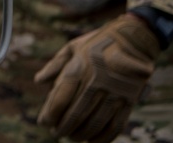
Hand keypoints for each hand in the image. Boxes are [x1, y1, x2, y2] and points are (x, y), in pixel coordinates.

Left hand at [34, 13, 160, 142]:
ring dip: (81, 134)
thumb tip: (38, 81)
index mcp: (79, 67)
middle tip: (56, 133)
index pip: (61, 98)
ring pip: (95, 122)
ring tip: (73, 137)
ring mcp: (114, 92)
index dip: (50, 114)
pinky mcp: (129, 100)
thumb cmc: (98, 43)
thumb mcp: (73, 47)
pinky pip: (115, 125)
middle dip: (64, 127)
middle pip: (76, 113)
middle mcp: (96, 81)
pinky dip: (103, 137)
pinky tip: (93, 140)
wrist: (134, 39)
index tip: (44, 122)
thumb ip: (55, 65)